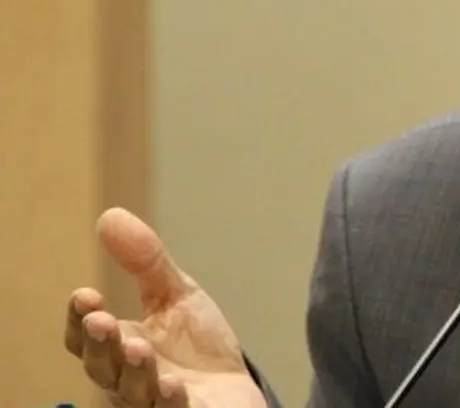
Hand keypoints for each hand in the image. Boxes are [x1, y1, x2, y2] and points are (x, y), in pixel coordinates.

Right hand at [64, 207, 268, 407]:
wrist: (234, 390)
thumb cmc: (196, 346)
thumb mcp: (175, 296)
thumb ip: (146, 262)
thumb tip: (110, 215)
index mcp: (119, 347)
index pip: (85, 337)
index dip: (80, 319)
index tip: (85, 295)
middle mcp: (126, 380)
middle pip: (102, 367)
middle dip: (101, 344)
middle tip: (104, 320)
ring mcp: (152, 403)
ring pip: (131, 394)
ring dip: (134, 371)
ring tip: (141, 347)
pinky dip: (168, 402)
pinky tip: (173, 385)